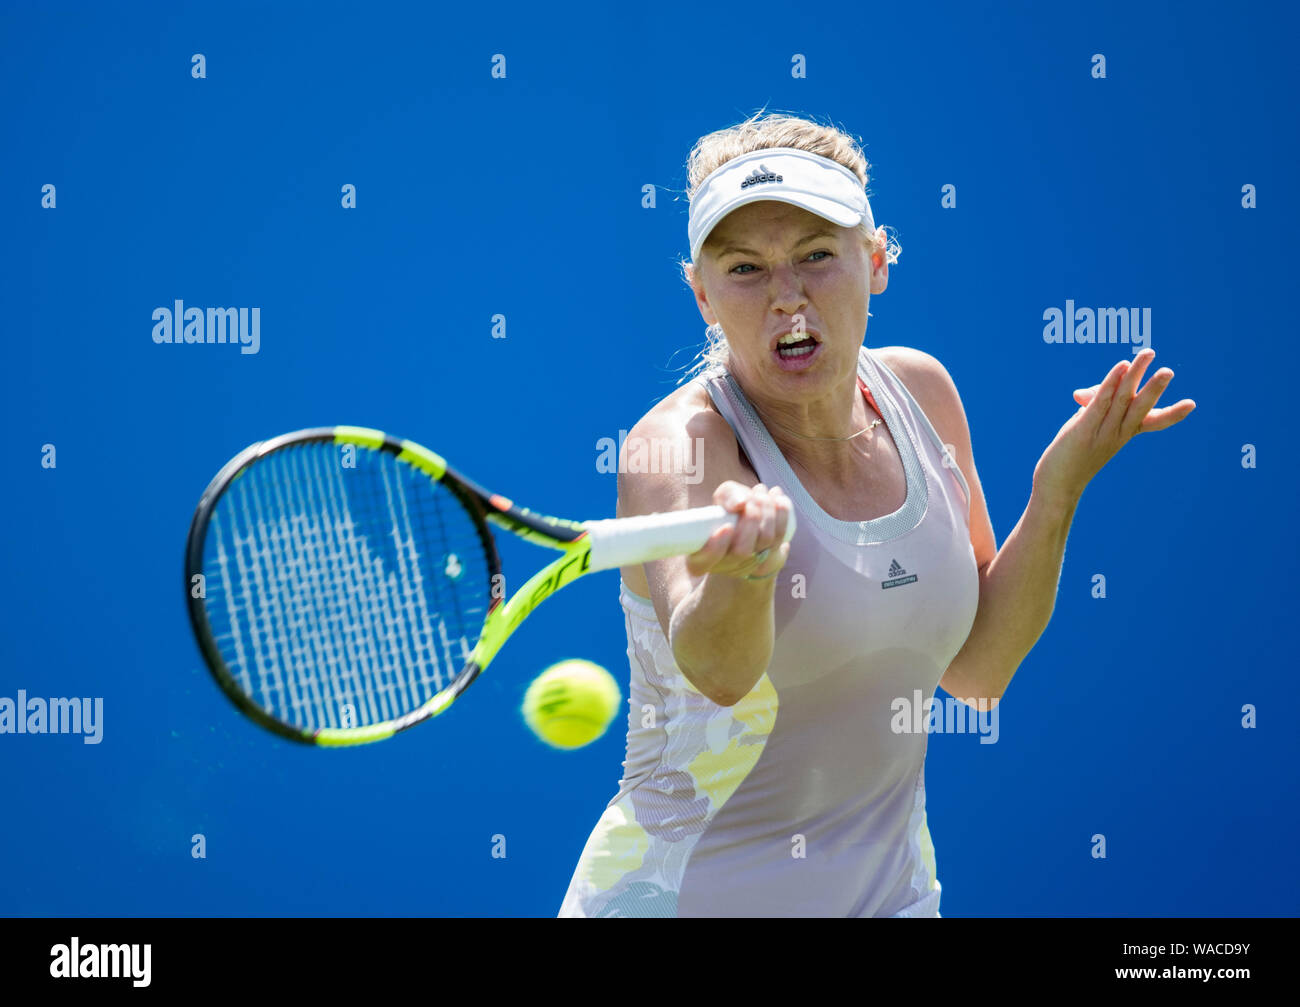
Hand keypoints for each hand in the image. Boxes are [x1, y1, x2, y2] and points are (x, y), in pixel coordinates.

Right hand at [686, 481, 792, 581]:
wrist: (747, 521)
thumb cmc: (729, 509)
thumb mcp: (722, 498)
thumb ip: (727, 496)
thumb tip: (740, 504)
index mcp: (701, 556)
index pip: (701, 563)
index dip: (714, 549)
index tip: (726, 527)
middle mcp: (726, 565)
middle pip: (741, 551)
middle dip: (750, 520)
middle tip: (749, 499)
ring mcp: (751, 562)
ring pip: (764, 541)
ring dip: (766, 512)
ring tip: (760, 492)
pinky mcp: (771, 554)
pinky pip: (780, 536)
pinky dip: (781, 514)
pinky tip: (778, 498)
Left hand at [1034, 348, 1194, 504]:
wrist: (1056, 486)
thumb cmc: (1072, 456)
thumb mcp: (1085, 429)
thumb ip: (1089, 409)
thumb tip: (1081, 394)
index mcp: (1124, 435)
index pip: (1152, 424)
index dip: (1172, 415)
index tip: (1192, 404)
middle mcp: (1117, 434)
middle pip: (1141, 407)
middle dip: (1155, 387)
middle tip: (1169, 371)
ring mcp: (1102, 432)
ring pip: (1123, 398)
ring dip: (1135, 375)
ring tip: (1147, 354)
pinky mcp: (1083, 430)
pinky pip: (1101, 402)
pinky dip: (1111, 383)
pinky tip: (1120, 367)